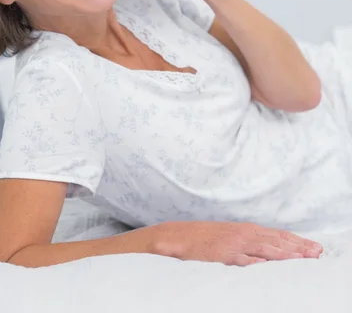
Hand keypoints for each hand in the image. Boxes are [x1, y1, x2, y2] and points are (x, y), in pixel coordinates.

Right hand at [153, 221, 322, 265]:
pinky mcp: (223, 255)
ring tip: (302, 258)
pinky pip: (243, 259)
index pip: (278, 235)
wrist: (178, 236)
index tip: (314, 247)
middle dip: (298, 247)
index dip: (297, 241)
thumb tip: (270, 249)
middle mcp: (243, 234)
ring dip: (285, 253)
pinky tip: (269, 265)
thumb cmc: (205, 239)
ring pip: (265, 248)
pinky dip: (257, 262)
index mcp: (246, 230)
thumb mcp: (230, 236)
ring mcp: (234, 244)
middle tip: (317, 253)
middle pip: (276, 241)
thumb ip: (249, 242)